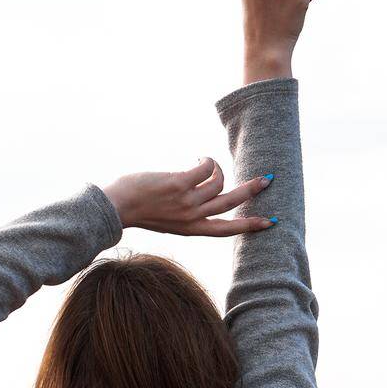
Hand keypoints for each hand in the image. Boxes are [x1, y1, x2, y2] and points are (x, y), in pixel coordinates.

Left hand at [102, 159, 275, 234]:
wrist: (117, 207)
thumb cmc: (140, 210)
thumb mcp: (168, 220)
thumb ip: (187, 214)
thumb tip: (203, 194)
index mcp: (191, 229)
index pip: (227, 229)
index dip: (249, 225)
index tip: (269, 222)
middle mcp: (193, 217)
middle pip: (231, 203)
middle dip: (251, 191)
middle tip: (267, 179)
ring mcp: (187, 201)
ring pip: (218, 182)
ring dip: (216, 167)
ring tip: (206, 162)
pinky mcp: (180, 184)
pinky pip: (205, 168)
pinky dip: (205, 160)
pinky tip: (198, 158)